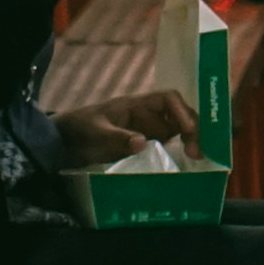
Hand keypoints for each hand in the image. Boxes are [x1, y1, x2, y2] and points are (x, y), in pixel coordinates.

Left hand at [56, 85, 196, 166]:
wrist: (65, 144)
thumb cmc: (79, 130)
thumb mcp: (95, 133)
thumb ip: (117, 137)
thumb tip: (142, 142)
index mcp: (136, 105)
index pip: (167, 99)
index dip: (181, 110)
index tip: (188, 129)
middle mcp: (147, 116)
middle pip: (179, 115)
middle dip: (193, 129)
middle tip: (198, 152)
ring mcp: (147, 132)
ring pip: (178, 131)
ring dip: (191, 141)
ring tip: (197, 159)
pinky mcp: (145, 147)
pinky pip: (168, 147)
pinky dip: (180, 153)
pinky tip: (186, 166)